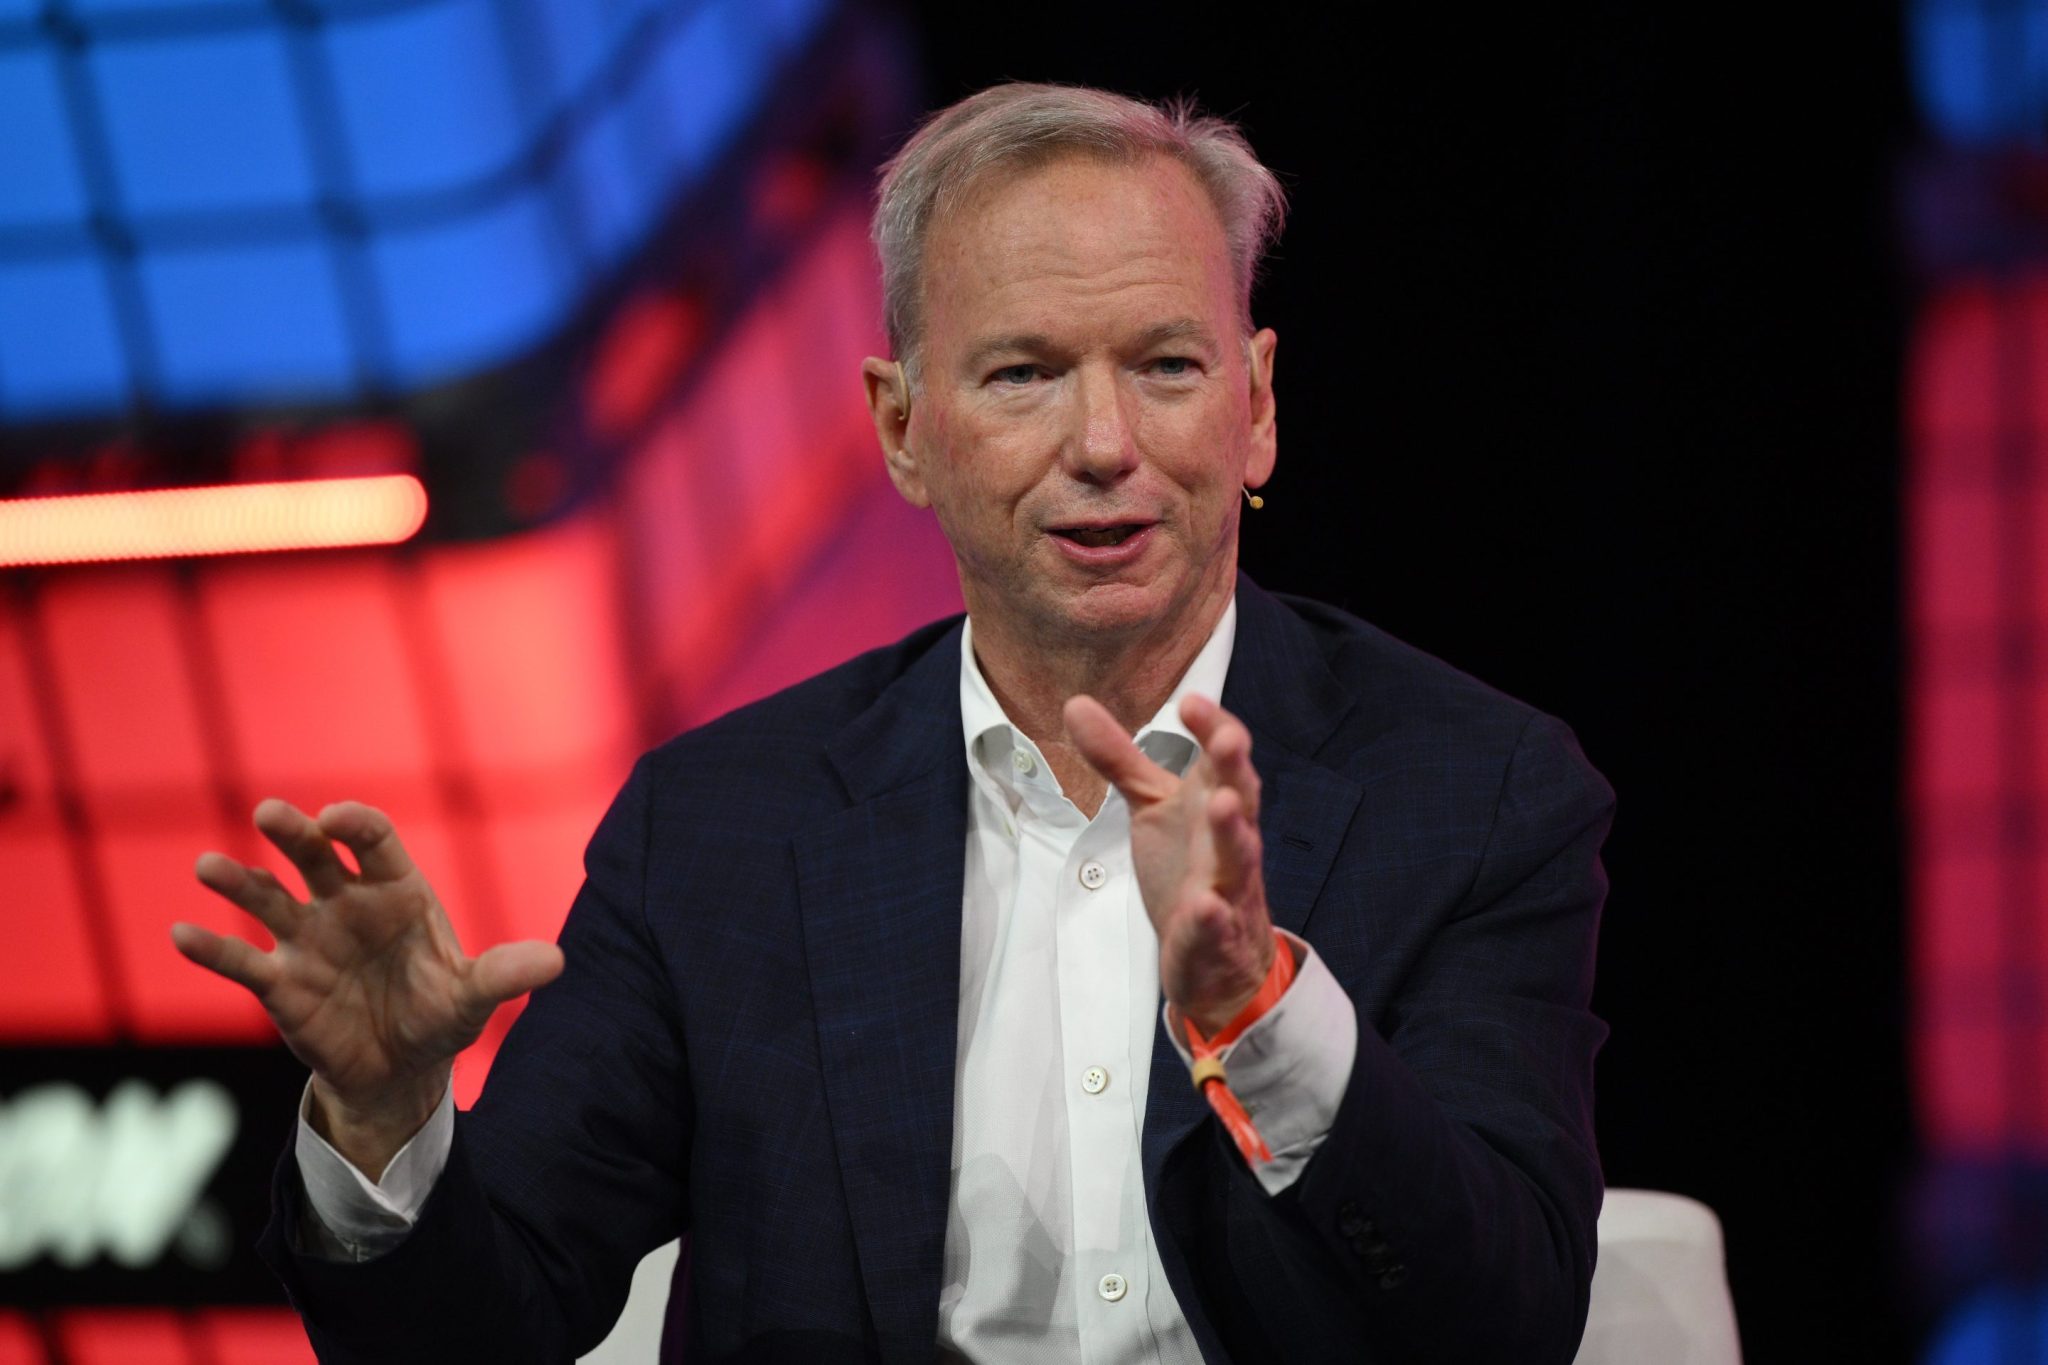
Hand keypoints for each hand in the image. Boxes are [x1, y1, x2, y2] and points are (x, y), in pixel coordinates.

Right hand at [172, 799, 563, 1176]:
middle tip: (271, 813)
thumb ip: (506, 975)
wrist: (400, 1071)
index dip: (356, 826)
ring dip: (239, 881)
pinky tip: (182, 932)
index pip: (375, 842)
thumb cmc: (440, 1017)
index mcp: (397, 893)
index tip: (338, 818)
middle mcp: (346, 905)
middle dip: (294, 833)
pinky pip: (241, 961)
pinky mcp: (279, 983)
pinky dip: (211, 949)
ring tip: (209, 866)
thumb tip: (558, 962)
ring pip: (267, 899)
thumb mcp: (474, 1000)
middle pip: (314, 856)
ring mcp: (308, 940)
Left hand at [1063, 693, 1274, 1033]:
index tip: (1190, 702)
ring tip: (1221, 805)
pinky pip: (1218, 925)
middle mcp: (1228, 842)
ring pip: (1238, 859)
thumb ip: (1120, 758)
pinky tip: (1205, 907)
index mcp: (1214, 804)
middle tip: (1227, 741)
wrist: (1216, 955)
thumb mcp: (1150, 807)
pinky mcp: (1215, 936)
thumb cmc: (1187, 867)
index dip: (1213, 729)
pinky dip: (1213, 917)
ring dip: (1232, 833)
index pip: (1222, 760)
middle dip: (1235, 770)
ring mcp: (1228, 890)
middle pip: (1240, 801)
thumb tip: (1075, 704)